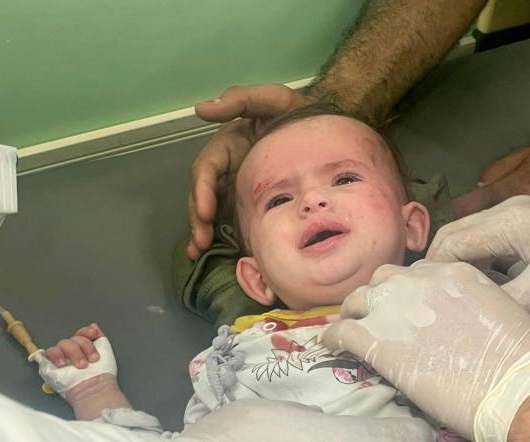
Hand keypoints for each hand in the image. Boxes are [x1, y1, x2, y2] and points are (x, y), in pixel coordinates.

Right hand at [32, 324, 122, 412]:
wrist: (95, 390)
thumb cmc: (101, 376)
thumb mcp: (106, 352)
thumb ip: (99, 338)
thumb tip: (93, 326)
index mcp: (84, 348)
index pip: (81, 333)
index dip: (86, 332)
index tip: (94, 334)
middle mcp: (72, 352)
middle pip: (73, 338)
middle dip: (84, 346)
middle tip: (91, 361)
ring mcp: (62, 358)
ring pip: (63, 343)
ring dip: (73, 352)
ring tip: (81, 366)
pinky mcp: (51, 366)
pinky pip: (49, 353)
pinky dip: (56, 355)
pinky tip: (63, 363)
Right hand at [188, 84, 312, 257]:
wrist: (331, 136)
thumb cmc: (301, 116)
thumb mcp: (275, 99)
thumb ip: (242, 99)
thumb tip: (201, 109)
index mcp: (230, 145)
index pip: (207, 168)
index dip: (202, 190)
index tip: (206, 212)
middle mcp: (229, 168)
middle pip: (204, 194)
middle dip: (198, 217)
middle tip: (202, 240)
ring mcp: (239, 188)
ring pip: (211, 210)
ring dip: (202, 230)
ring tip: (199, 251)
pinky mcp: (250, 205)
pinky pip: (229, 221)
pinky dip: (217, 237)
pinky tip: (209, 254)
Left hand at [322, 261, 529, 441]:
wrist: (513, 387)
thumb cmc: (519, 358)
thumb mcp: (498, 311)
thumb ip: (472, 304)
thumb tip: (461, 320)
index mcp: (453, 271)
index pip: (418, 273)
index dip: (409, 293)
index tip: (409, 309)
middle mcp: (419, 280)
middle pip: (384, 280)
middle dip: (380, 298)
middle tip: (379, 319)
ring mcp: (393, 308)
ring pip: (358, 300)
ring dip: (354, 314)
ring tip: (351, 330)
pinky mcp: (375, 339)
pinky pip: (341, 332)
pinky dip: (333, 338)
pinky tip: (330, 347)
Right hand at [430, 191, 529, 311]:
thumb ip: (508, 300)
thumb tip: (472, 316)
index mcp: (507, 220)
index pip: (451, 242)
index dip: (433, 272)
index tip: (424, 303)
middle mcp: (507, 212)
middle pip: (456, 238)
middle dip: (441, 270)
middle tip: (434, 305)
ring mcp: (519, 218)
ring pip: (474, 243)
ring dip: (462, 270)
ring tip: (455, 303)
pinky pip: (493, 247)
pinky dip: (482, 268)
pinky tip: (486, 294)